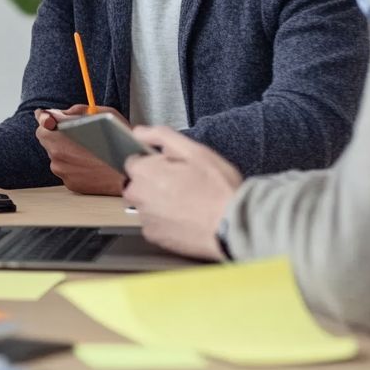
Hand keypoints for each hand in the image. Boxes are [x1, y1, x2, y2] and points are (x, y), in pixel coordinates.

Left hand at [34, 104, 124, 195]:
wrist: (131, 172)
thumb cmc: (119, 141)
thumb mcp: (101, 114)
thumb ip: (76, 111)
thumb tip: (62, 113)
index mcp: (59, 135)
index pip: (42, 125)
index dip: (46, 120)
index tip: (47, 118)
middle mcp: (57, 154)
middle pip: (49, 142)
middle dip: (59, 137)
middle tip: (78, 136)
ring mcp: (63, 171)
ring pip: (58, 158)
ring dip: (68, 153)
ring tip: (89, 152)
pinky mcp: (70, 184)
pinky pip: (68, 171)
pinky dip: (75, 167)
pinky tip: (90, 164)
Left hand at [123, 125, 241, 261]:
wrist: (235, 226)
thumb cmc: (218, 188)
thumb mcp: (194, 151)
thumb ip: (161, 136)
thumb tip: (139, 131)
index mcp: (145, 172)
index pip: (134, 161)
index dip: (153, 162)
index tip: (172, 167)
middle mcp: (138, 196)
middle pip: (137, 184)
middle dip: (153, 182)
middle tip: (182, 184)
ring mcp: (146, 218)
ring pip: (145, 204)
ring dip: (158, 202)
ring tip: (187, 203)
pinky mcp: (156, 237)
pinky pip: (153, 224)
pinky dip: (165, 221)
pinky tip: (185, 218)